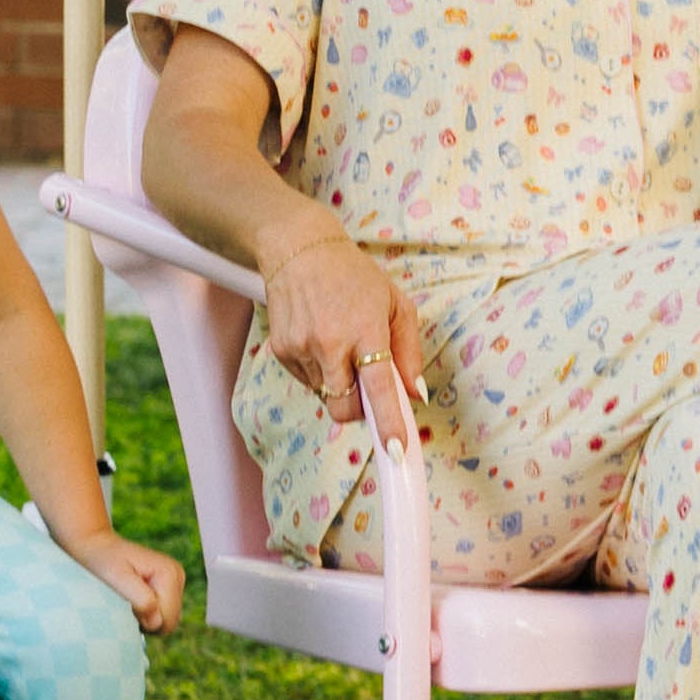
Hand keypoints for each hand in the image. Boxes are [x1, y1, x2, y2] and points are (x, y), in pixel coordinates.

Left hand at [51, 523, 187, 634]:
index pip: (168, 619)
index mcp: (169, 574)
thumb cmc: (103, 561)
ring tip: (127, 601)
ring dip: (146, 618)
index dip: (145, 622)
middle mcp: (177, 575)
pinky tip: (133, 600)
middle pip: (170, 621)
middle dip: (148, 621)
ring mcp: (175, 579)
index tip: (125, 605)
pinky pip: (163, 613)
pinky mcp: (168, 585)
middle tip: (125, 605)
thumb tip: (157, 622)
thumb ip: (141, 600)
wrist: (97, 546)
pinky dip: (147, 613)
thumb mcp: (117, 579)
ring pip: (167, 619)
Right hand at [256, 222, 427, 419]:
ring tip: (340, 344)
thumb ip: (409, 351)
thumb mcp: (395, 303)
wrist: (299, 250)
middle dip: (360, 412)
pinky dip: (320, 373)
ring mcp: (302, 349)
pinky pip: (308, 383)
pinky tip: (321, 341)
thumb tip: (417, 394)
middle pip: (346, 409)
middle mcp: (330, 343)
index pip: (379, 388)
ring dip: (340, 385)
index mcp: (365, 329)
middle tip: (368, 388)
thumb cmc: (355, 277)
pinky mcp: (282, 352)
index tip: (396, 450)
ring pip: (327, 397)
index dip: (388, 422)